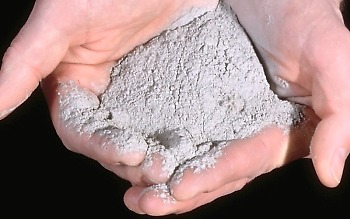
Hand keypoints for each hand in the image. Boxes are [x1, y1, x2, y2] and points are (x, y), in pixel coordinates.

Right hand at [0, 0, 217, 169]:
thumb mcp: (61, 22)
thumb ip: (25, 64)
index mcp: (71, 84)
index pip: (78, 130)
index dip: (101, 146)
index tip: (131, 154)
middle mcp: (99, 93)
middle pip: (109, 141)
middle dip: (130, 159)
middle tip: (160, 170)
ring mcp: (130, 92)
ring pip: (136, 136)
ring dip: (152, 155)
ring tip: (175, 166)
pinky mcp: (158, 87)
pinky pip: (162, 120)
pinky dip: (171, 138)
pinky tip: (187, 148)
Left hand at [122, 0, 349, 214]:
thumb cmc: (306, 18)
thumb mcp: (331, 58)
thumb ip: (339, 115)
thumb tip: (328, 173)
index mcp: (282, 131)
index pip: (247, 162)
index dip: (216, 176)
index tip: (181, 188)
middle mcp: (249, 133)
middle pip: (215, 172)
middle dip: (181, 192)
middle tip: (145, 204)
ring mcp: (223, 120)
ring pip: (193, 158)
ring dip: (162, 180)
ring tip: (133, 195)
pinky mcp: (200, 104)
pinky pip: (177, 130)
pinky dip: (156, 146)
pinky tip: (132, 156)